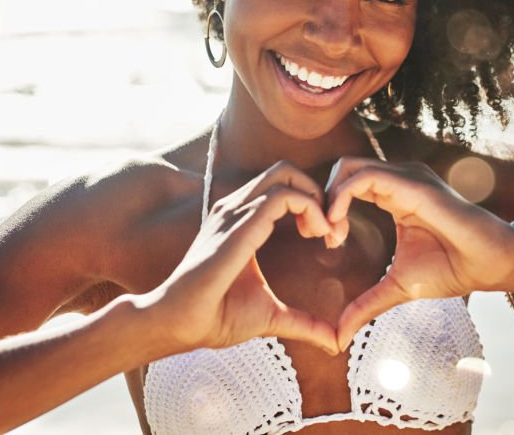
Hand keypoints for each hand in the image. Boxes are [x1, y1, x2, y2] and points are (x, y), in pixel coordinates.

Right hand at [140, 161, 338, 354]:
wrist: (178, 326)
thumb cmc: (215, 318)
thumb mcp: (272, 315)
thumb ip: (305, 323)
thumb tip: (335, 342)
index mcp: (242, 221)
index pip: (283, 187)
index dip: (314, 204)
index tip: (328, 238)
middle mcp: (237, 209)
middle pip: (286, 170)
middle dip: (319, 192)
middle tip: (332, 230)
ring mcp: (235, 213)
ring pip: (286, 174)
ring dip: (317, 199)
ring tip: (325, 234)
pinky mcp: (238, 225)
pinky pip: (281, 196)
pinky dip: (310, 208)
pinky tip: (316, 235)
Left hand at [325, 157, 513, 350]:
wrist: (488, 266)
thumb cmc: (452, 269)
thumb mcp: (397, 287)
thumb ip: (365, 305)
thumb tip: (338, 337)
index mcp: (394, 194)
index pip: (348, 183)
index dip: (327, 207)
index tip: (325, 241)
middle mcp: (398, 179)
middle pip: (342, 169)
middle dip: (320, 198)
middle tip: (317, 235)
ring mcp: (406, 177)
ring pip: (348, 167)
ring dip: (328, 198)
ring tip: (328, 234)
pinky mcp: (411, 184)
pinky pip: (363, 177)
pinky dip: (340, 197)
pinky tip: (338, 226)